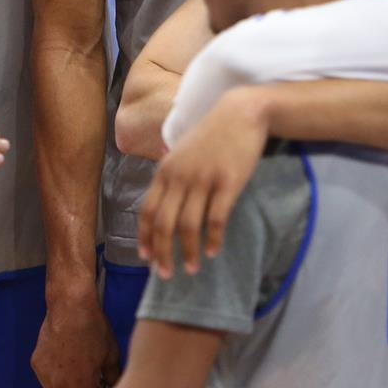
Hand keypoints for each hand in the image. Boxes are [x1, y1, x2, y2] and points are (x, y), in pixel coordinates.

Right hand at [31, 291, 118, 387]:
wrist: (70, 306)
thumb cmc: (95, 329)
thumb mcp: (112, 355)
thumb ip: (114, 379)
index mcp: (83, 385)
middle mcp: (61, 385)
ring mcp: (46, 376)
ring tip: (80, 379)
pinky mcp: (37, 366)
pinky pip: (48, 383)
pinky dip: (57, 380)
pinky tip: (67, 366)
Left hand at [137, 86, 270, 275]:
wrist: (242, 113)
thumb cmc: (213, 134)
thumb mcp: (182, 153)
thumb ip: (171, 177)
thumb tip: (164, 203)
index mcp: (165, 171)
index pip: (148, 211)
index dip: (145, 237)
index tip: (146, 258)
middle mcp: (179, 177)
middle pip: (164, 224)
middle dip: (162, 253)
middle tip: (165, 275)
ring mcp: (203, 179)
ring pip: (188, 225)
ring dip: (188, 251)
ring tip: (192, 269)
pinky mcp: (228, 182)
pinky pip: (216, 218)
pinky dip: (213, 238)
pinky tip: (214, 251)